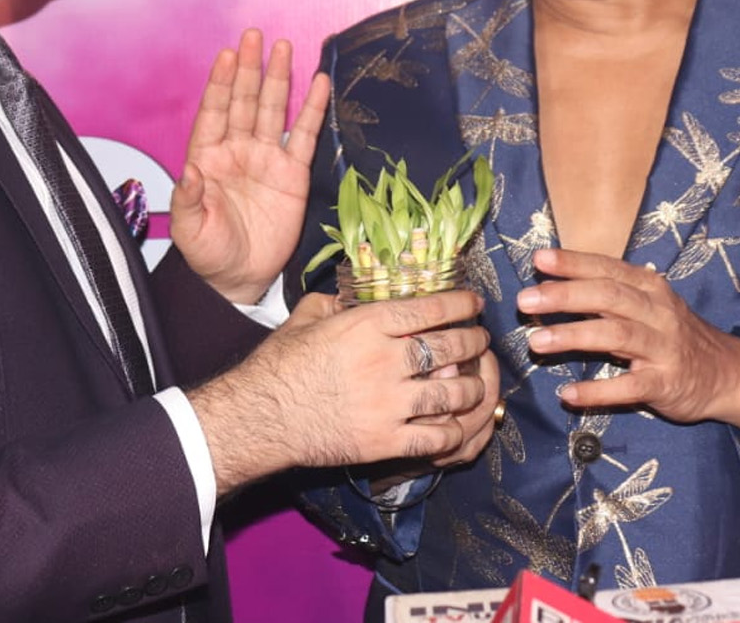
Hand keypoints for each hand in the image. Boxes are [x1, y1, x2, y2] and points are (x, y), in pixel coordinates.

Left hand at [170, 30, 331, 304]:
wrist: (239, 277)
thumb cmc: (209, 253)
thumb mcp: (190, 231)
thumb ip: (188, 199)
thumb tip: (189, 171)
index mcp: (207, 158)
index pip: (214, 112)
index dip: (220, 84)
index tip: (226, 55)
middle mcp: (237, 150)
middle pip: (244, 101)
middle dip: (249, 69)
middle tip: (254, 36)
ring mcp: (266, 159)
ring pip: (272, 110)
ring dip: (278, 79)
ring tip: (283, 47)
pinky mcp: (293, 173)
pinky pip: (304, 135)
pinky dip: (312, 109)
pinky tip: (318, 84)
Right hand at [190, 290, 491, 494]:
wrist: (259, 417)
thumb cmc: (278, 365)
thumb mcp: (305, 319)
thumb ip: (334, 303)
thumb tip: (350, 297)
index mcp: (367, 325)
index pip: (430, 310)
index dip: (460, 305)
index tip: (474, 305)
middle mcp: (385, 361)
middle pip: (449, 349)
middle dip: (473, 343)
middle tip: (480, 341)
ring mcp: (388, 403)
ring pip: (451, 394)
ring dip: (471, 388)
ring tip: (476, 384)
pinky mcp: (385, 441)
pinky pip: (436, 437)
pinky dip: (453, 431)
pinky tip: (456, 425)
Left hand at [517, 248, 739, 437]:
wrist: (727, 374)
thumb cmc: (674, 335)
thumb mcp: (649, 306)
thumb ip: (608, 295)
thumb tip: (553, 284)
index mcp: (650, 289)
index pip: (608, 269)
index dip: (574, 263)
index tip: (540, 259)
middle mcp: (658, 313)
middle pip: (609, 297)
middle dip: (566, 296)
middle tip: (527, 300)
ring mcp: (663, 349)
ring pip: (616, 336)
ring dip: (574, 337)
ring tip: (536, 341)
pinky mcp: (666, 384)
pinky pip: (629, 387)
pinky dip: (598, 391)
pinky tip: (569, 394)